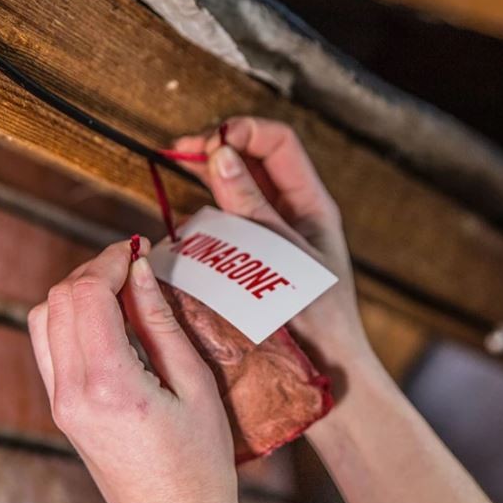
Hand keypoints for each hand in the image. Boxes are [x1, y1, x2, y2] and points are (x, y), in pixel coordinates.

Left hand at [28, 239, 242, 502]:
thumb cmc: (201, 462)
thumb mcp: (195, 385)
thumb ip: (161, 323)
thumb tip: (142, 270)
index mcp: (108, 383)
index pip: (86, 294)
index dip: (110, 259)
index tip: (139, 247)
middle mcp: (72, 392)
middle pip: (57, 300)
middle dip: (94, 271)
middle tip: (134, 264)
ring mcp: (61, 404)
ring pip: (43, 320)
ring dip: (77, 293)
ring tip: (122, 290)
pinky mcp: (63, 412)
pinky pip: (49, 347)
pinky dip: (70, 320)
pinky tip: (109, 322)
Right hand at [174, 118, 383, 400]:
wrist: (323, 372)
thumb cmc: (317, 319)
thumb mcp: (282, 254)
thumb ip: (251, 206)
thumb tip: (221, 154)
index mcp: (311, 205)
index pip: (278, 143)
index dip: (245, 130)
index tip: (210, 141)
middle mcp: (291, 216)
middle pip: (252, 162)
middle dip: (217, 150)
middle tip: (180, 151)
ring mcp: (269, 239)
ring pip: (234, 194)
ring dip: (207, 185)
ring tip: (182, 185)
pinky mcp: (249, 263)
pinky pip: (224, 229)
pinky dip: (203, 222)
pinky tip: (186, 230)